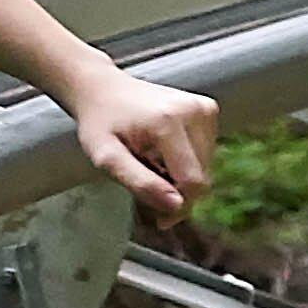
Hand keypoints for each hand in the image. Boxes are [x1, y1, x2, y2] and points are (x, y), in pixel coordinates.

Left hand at [66, 67, 218, 219]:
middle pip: (201, 176)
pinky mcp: (207, 108)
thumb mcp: (105, 158)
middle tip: (144, 180)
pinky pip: (206, 152)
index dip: (178, 206)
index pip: (192, 182)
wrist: (102, 89)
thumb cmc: (100, 124)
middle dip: (176, 190)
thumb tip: (177, 205)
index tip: (158, 218)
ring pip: (205, 167)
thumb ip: (140, 183)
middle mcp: (193, 111)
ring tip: (150, 162)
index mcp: (168, 122)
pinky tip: (162, 151)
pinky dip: (186, 160)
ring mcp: (203, 107)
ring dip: (180, 175)